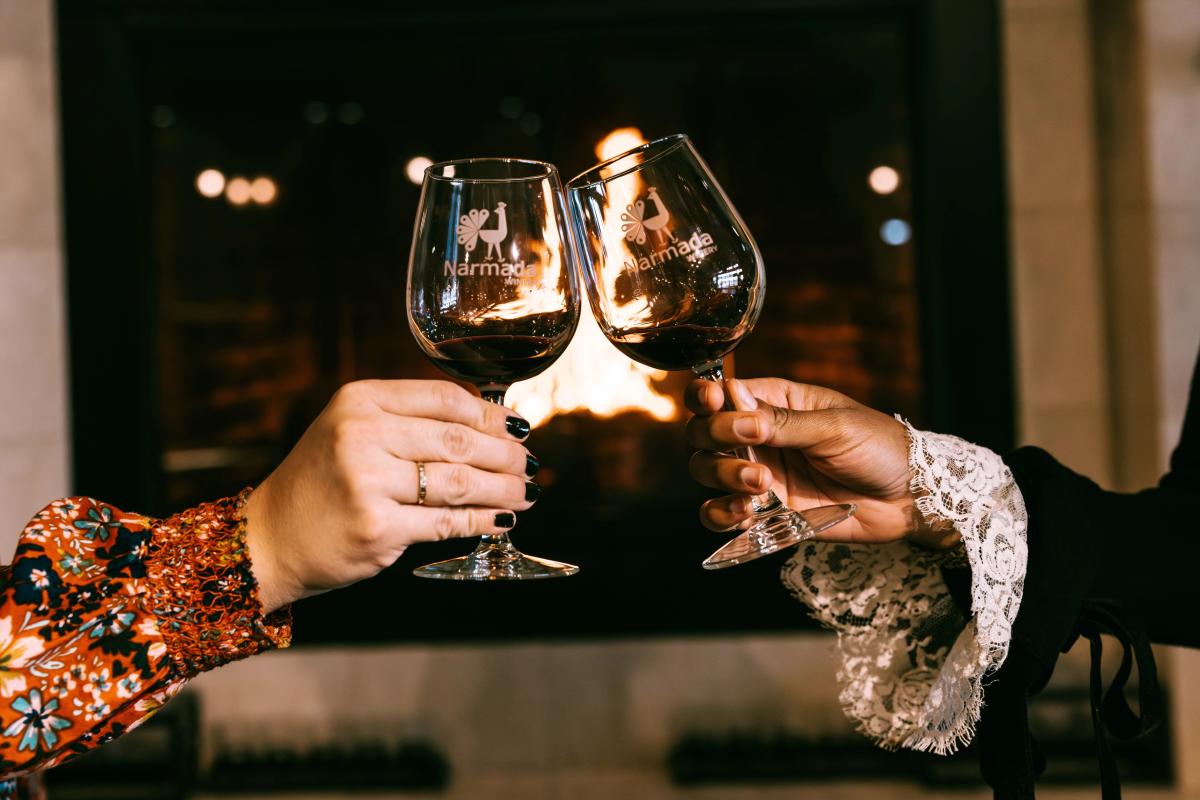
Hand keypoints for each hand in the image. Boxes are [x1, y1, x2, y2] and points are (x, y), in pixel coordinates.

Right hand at [244, 380, 537, 611]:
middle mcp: (362, 435)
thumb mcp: (351, 429)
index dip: (490, 413)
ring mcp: (368, 483)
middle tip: (529, 464)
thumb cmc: (321, 482)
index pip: (444, 398)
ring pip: (459, 483)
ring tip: (525, 492)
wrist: (270, 537)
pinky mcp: (377, 527)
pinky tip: (502, 519)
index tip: (517, 426)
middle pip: (458, 440)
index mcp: (359, 401)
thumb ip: (408, 420)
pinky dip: (482, 521)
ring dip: (502, 488)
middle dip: (504, 455)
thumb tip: (489, 420)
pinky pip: (447, 523)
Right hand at [686, 378, 952, 546]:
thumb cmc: (879, 447)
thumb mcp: (836, 426)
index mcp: (773, 403)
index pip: (719, 394)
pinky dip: (723, 515)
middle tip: (753, 450)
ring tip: (760, 486)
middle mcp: (756, 438)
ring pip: (707, 474)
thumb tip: (734, 402)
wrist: (910, 499)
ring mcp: (758, 476)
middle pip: (701, 435)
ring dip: (721, 478)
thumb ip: (784, 421)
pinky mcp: (767, 513)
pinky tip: (746, 514)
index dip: (704, 396)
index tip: (712, 401)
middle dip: (715, 441)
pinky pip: (724, 516)